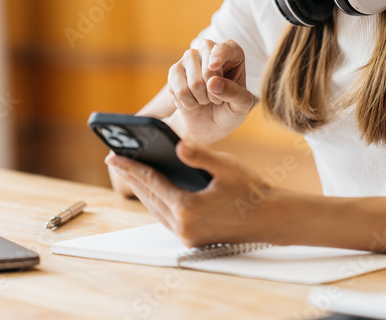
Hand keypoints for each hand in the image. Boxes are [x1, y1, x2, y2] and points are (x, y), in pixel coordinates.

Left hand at [105, 141, 282, 247]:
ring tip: (130, 172)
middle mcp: (184, 227)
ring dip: (141, 191)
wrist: (272, 220)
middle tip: (115, 160)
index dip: (130, 167)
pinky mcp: (193, 239)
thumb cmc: (252, 192)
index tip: (113, 155)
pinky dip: (156, 201)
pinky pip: (166, 217)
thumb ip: (200, 155)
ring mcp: (188, 236)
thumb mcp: (226, 167)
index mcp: (188, 209)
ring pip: (155, 210)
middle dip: (131, 177)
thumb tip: (177, 145)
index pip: (151, 183)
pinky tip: (153, 189)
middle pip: (148, 198)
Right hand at [164, 39, 254, 144]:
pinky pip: (179, 89)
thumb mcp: (242, 105)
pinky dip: (189, 102)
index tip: (214, 66)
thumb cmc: (229, 109)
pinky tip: (193, 102)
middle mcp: (209, 50)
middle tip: (217, 99)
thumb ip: (235, 93)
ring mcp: (190, 59)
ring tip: (206, 100)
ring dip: (202, 97)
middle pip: (206, 59)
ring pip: (194, 79)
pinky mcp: (174, 71)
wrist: (209, 124)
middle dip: (212, 85)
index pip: (225, 47)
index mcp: (231, 53)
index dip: (219, 55)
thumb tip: (212, 82)